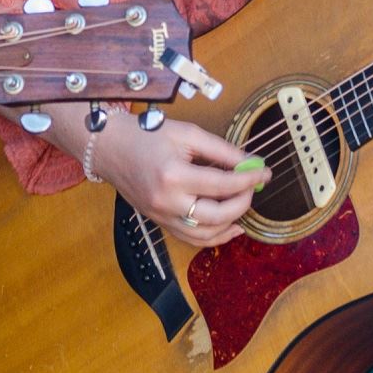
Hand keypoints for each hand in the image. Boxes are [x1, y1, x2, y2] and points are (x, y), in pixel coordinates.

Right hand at [92, 118, 269, 247]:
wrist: (109, 148)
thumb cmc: (145, 135)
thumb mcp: (187, 133)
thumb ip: (221, 150)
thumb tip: (251, 162)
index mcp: (173, 176)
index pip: (222, 184)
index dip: (249, 179)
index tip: (264, 172)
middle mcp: (167, 202)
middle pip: (218, 215)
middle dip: (243, 202)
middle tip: (253, 186)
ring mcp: (161, 216)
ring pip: (207, 234)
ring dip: (232, 222)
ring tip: (244, 203)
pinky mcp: (159, 222)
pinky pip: (192, 239)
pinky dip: (215, 236)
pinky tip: (231, 226)